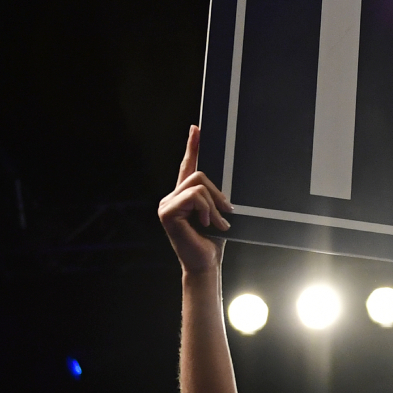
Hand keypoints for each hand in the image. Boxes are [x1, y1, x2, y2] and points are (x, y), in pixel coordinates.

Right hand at [158, 126, 230, 275]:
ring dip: (213, 205)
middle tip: (226, 213)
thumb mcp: (217, 212)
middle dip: (217, 194)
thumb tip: (221, 186)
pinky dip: (205, 209)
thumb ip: (213, 196)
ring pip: (198, 185)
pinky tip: (206, 224)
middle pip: (199, 175)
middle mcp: (172, 197)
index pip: (187, 166)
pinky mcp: (166, 212)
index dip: (192, 146)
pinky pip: (193, 196)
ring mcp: (166, 204)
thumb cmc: (213, 242)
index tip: (196, 128)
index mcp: (184, 196)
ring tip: (217, 223)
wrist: (206, 264)